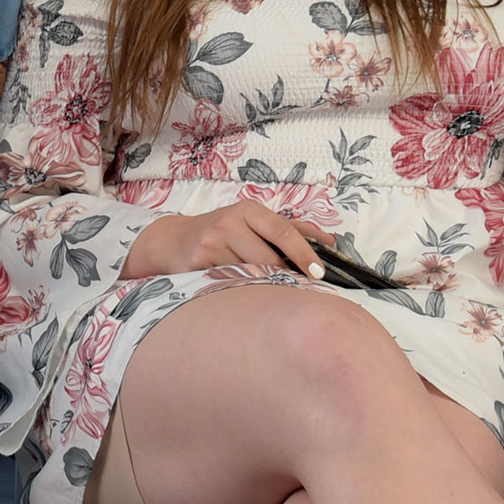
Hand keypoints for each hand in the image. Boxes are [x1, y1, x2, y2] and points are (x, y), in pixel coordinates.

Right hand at [124, 201, 333, 279]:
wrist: (174, 241)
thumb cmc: (222, 232)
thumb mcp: (253, 222)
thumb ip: (291, 229)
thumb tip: (330, 240)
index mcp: (248, 210)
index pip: (283, 230)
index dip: (304, 253)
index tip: (319, 273)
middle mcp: (229, 222)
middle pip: (269, 258)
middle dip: (284, 276)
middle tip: (296, 290)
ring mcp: (211, 242)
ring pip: (250, 273)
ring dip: (262, 286)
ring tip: (266, 292)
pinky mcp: (197, 262)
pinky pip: (228, 283)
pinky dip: (239, 290)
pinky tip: (240, 292)